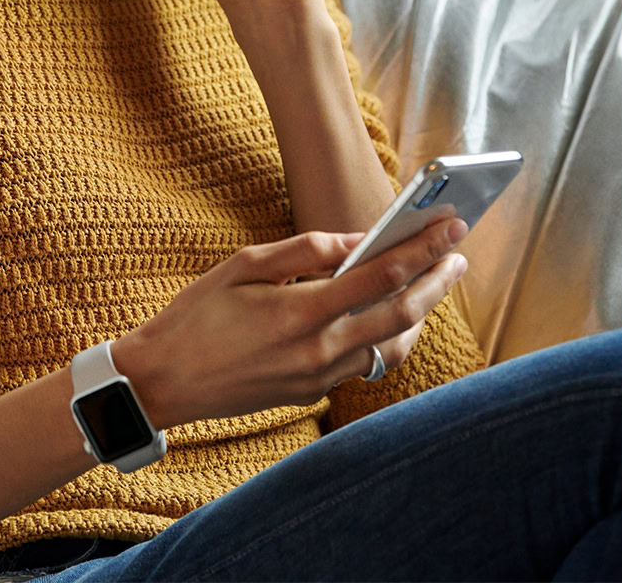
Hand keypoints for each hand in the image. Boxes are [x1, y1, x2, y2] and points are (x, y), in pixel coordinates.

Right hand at [116, 215, 469, 430]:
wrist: (164, 380)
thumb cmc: (196, 316)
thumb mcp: (243, 267)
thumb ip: (304, 251)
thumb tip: (356, 240)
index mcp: (300, 312)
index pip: (379, 274)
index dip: (422, 248)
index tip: (450, 227)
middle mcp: (318, 350)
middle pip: (401, 314)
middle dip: (436, 281)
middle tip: (457, 255)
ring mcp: (318, 378)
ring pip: (391, 346)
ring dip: (419, 314)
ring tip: (432, 285)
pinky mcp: (311, 394)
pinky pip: (365, 364)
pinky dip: (387, 337)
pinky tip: (389, 317)